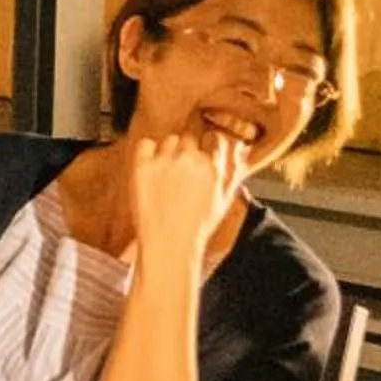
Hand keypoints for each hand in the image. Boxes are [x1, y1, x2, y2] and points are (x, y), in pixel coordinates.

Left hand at [127, 127, 243, 268]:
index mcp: (214, 168)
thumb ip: (233, 170)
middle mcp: (191, 160)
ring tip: (166, 179)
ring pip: (169, 141)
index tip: (201, 157)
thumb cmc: (197, 225)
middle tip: (181, 175)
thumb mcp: (224, 199)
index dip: (207, 147)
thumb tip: (237, 147)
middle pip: (190, 138)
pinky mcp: (142, 166)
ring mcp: (166, 161)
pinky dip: (147, 153)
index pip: (214, 137)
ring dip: (168, 153)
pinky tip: (150, 170)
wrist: (168, 243)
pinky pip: (145, 144)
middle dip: (187, 153)